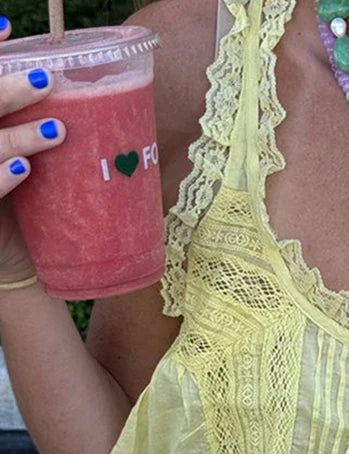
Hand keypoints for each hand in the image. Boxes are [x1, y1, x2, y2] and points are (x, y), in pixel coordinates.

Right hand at [0, 17, 66, 282]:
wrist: (19, 273)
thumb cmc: (30, 216)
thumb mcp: (35, 169)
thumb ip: (42, 134)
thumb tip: (84, 99)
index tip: (6, 28)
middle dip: (3, 91)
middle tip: (45, 82)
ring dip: (13, 135)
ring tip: (54, 131)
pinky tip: (23, 170)